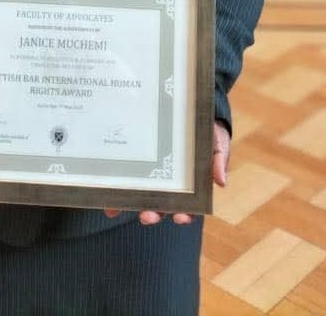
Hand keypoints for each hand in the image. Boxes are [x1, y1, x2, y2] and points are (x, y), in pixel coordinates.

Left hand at [103, 122, 230, 225]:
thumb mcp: (216, 140)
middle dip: (153, 214)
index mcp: (190, 185)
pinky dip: (115, 189)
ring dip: (130, 205)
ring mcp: (152, 176)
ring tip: (118, 208)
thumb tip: (221, 182)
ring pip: (140, 196)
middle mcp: (169, 185)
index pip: (188, 206)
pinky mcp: (137, 164)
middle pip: (160, 206)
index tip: (180, 217)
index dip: (184, 215)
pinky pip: (126, 179)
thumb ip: (218, 159)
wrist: (189, 108)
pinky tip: (104, 194)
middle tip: (147, 216)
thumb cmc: (206, 129)